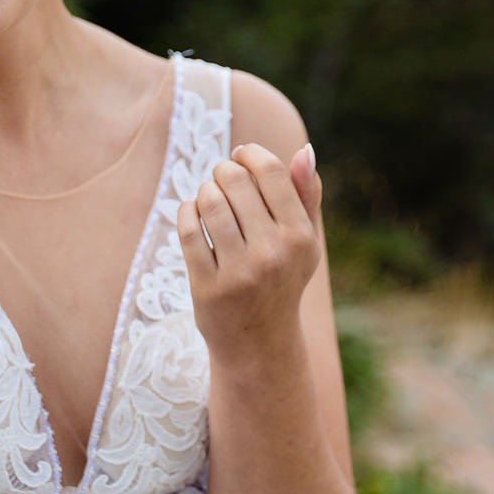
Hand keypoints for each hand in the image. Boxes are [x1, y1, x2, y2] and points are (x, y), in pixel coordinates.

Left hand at [179, 144, 322, 364]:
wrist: (259, 342)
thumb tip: (304, 151)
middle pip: (234, 181)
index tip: (240, 156)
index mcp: (300, 236)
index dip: (249, 154)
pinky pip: (188, 230)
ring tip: (208, 198)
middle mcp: (273, 253)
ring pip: (208, 202)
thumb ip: (307, 195)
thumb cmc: (282, 279)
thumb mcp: (304, 241)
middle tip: (221, 179)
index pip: (269, 172)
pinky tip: (193, 215)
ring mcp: (240, 272)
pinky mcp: (208, 287)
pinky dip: (186, 213)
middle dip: (222, 172)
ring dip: (203, 191)